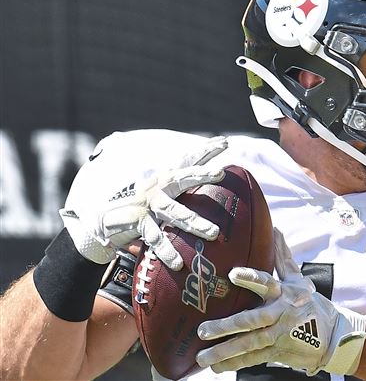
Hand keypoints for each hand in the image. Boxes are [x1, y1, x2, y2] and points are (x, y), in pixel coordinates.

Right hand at [59, 135, 227, 269]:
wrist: (102, 221)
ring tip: (214, 233)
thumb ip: (181, 191)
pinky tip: (178, 262)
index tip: (224, 141)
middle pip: (183, 178)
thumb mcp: (161, 195)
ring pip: (175, 213)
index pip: (188, 161)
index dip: (205, 150)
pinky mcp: (137, 222)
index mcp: (165, 178)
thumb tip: (209, 186)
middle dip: (202, 174)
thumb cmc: (141, 208)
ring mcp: (147, 204)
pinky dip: (167, 252)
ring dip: (195, 224)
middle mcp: (157, 187)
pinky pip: (156, 239)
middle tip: (221, 172)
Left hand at [196, 228, 365, 375]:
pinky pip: (253, 359)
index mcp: (286, 293)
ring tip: (202, 356)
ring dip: (225, 351)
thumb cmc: (311, 304)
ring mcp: (279, 335)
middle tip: (203, 329)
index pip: (267, 283)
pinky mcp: (278, 352)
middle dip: (226, 326)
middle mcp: (281, 314)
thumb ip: (283, 257)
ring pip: (249, 344)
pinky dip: (235, 363)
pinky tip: (217, 367)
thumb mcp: (299, 280)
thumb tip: (275, 229)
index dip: (251, 278)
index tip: (233, 273)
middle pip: (252, 320)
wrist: (333, 337)